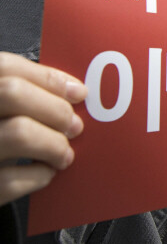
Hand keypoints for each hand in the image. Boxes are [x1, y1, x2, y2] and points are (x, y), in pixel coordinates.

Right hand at [0, 52, 86, 205]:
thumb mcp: (2, 110)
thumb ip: (27, 96)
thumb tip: (74, 91)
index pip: (5, 66)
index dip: (47, 77)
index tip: (78, 92)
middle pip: (12, 93)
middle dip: (55, 109)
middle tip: (74, 126)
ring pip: (18, 133)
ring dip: (54, 145)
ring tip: (63, 154)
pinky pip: (11, 180)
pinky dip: (40, 175)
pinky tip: (44, 173)